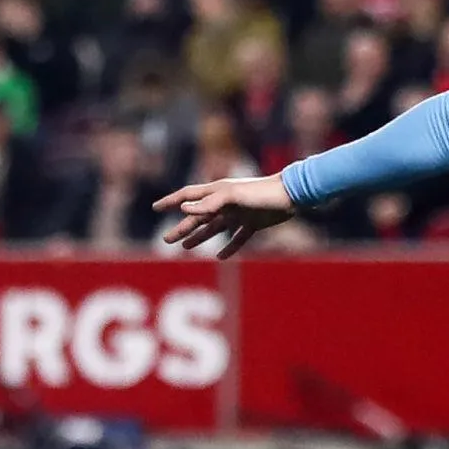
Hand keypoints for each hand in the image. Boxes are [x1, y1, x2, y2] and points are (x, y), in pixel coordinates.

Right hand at [154, 174, 295, 258]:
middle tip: (167, 239)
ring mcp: (239, 213)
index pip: (188, 196)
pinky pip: (238, 237)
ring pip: (215, 228)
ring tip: (186, 247)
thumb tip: (184, 209)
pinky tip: (220, 257)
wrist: (291, 195)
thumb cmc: (261, 192)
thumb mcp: (233, 196)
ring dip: (200, 237)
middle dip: (182, 228)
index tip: (156, 207)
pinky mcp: (254, 223)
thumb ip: (210, 202)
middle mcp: (226, 203)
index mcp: (217, 192)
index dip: (171, 202)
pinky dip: (229, 247)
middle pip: (199, 217)